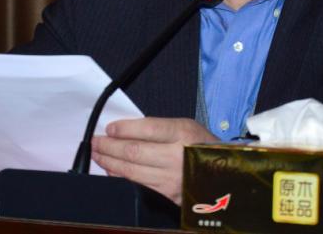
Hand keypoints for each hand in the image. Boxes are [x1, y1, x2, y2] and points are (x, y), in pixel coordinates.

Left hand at [90, 117, 217, 203]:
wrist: (227, 175)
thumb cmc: (202, 146)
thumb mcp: (186, 127)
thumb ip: (158, 128)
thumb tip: (124, 130)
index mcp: (184, 133)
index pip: (147, 129)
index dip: (124, 128)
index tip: (109, 128)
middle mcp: (177, 156)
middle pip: (134, 151)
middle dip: (109, 146)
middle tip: (95, 142)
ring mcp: (172, 179)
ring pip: (132, 170)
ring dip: (109, 162)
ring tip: (97, 154)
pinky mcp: (168, 196)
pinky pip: (137, 185)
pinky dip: (120, 177)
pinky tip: (111, 170)